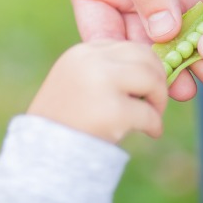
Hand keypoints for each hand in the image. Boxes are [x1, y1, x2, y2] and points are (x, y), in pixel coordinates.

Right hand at [27, 40, 167, 143]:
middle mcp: (90, 61)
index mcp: (82, 53)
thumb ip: (107, 71)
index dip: (144, 66)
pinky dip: (155, 125)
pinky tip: (151, 133)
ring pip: (151, 79)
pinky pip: (149, 113)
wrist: (43, 155)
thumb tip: (155, 71)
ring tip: (152, 117)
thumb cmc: (64, 123)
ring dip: (159, 100)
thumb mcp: (78, 84)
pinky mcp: (112, 112)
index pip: (128, 47)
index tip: (145, 87)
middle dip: (158, 79)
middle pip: (144, 57)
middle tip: (155, 102)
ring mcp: (101, 84)